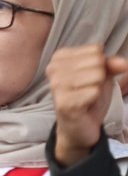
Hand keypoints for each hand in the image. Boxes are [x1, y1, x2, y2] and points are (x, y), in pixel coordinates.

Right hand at [48, 44, 127, 167]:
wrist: (79, 126)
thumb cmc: (88, 97)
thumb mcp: (102, 76)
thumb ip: (112, 64)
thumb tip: (123, 63)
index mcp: (60, 57)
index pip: (95, 49)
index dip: (101, 65)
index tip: (90, 77)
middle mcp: (53, 68)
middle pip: (97, 61)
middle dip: (100, 77)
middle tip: (88, 89)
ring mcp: (56, 85)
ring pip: (97, 75)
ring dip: (98, 89)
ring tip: (87, 97)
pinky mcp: (63, 102)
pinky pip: (94, 92)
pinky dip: (95, 99)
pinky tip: (85, 106)